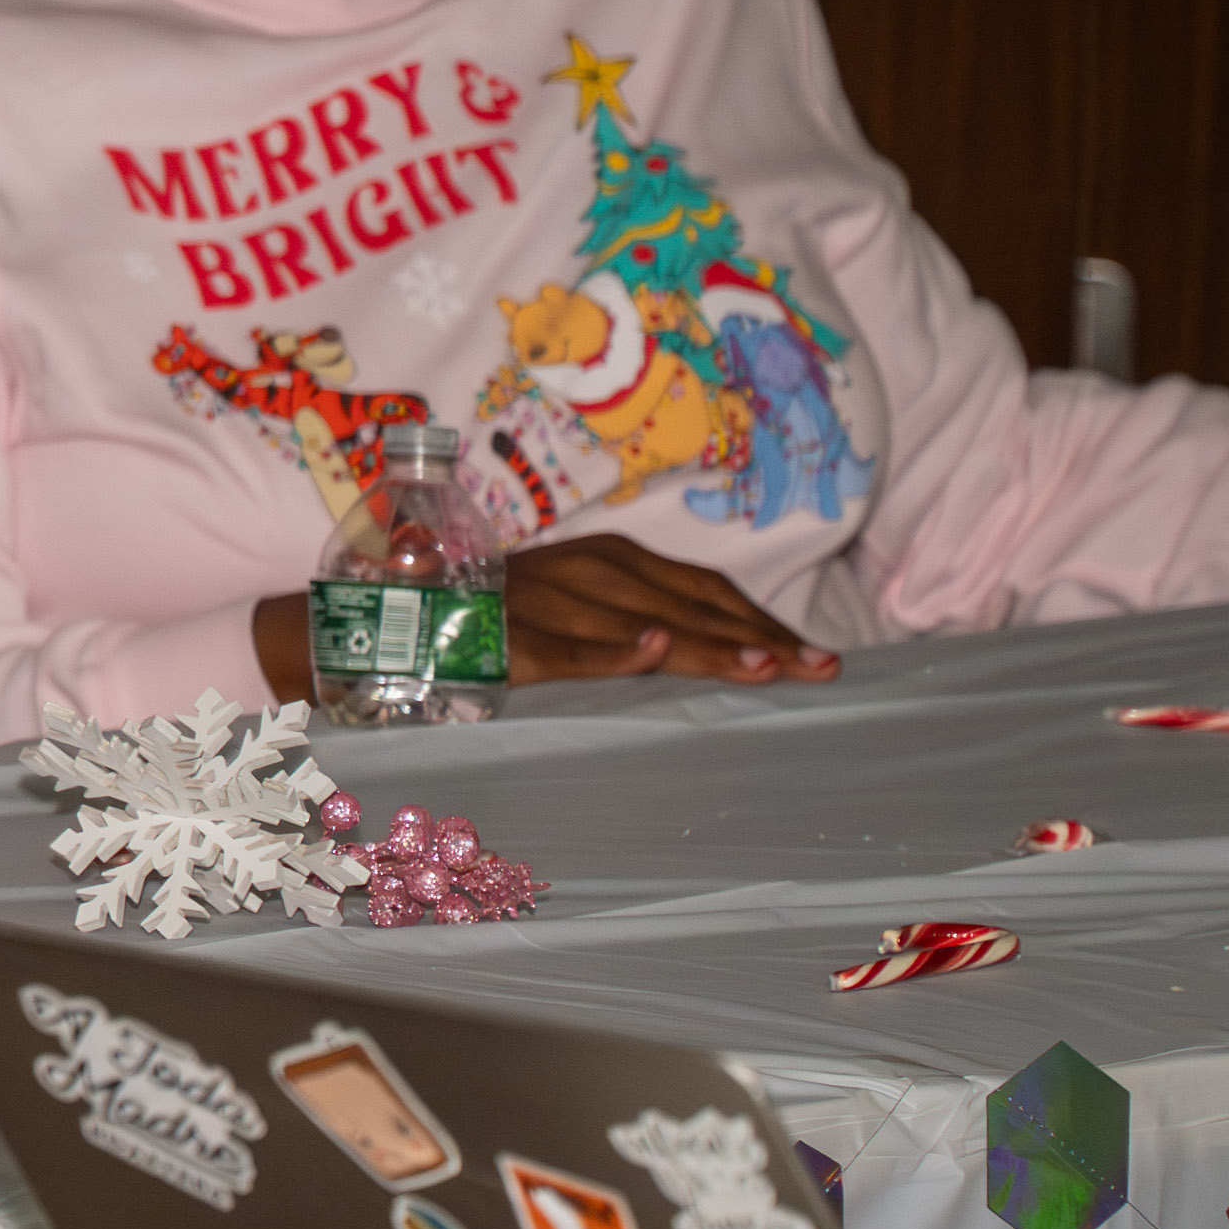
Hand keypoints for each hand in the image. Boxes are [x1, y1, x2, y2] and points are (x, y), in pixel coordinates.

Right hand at [489, 532, 836, 686]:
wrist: (411, 610)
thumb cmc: (514, 611)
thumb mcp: (590, 600)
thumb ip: (653, 614)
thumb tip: (736, 646)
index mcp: (617, 559)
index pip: (708, 589)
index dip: (764, 621)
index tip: (817, 655)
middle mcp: (591, 572)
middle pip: (690, 608)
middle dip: (758, 640)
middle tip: (817, 669)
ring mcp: (551, 604)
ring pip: (642, 625)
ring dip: (705, 646)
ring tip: (763, 667)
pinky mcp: (513, 640)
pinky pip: (568, 649)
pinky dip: (612, 650)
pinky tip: (653, 650)